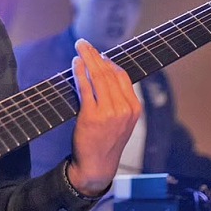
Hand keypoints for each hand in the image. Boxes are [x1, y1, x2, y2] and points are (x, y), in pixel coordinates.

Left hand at [68, 39, 140, 195]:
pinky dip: (79, 73)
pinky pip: (86, 88)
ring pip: (98, 77)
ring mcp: (109, 113)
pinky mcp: (92, 116)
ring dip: (87, 59)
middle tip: (84, 44)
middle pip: (110, 73)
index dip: (110, 62)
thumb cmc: (106, 142)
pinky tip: (75, 64)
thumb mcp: (121, 122)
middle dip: (96, 55)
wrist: (97, 167)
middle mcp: (124, 109)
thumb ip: (118, 101)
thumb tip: (104, 75)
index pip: (123, 77)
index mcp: (134, 109)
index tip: (99, 54)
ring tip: (79, 48)